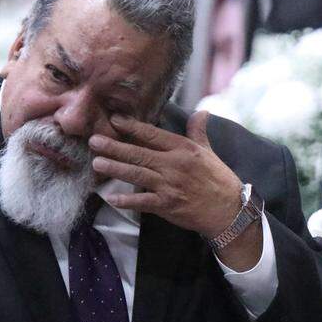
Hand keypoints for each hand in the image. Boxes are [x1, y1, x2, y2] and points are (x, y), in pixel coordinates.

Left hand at [90, 111, 243, 238]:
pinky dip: (126, 200)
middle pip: (139, 153)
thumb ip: (198, 131)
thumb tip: (201, 111)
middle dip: (114, 147)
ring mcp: (169, 186)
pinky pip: (142, 202)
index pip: (153, 134)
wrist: (228, 210)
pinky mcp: (167, 205)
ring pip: (137, 174)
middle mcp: (174, 165)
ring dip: (115, 169)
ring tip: (96, 163)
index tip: (115, 120)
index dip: (133, 127)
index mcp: (183, 149)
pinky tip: (111, 197)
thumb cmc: (218, 179)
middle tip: (94, 141)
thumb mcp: (209, 151)